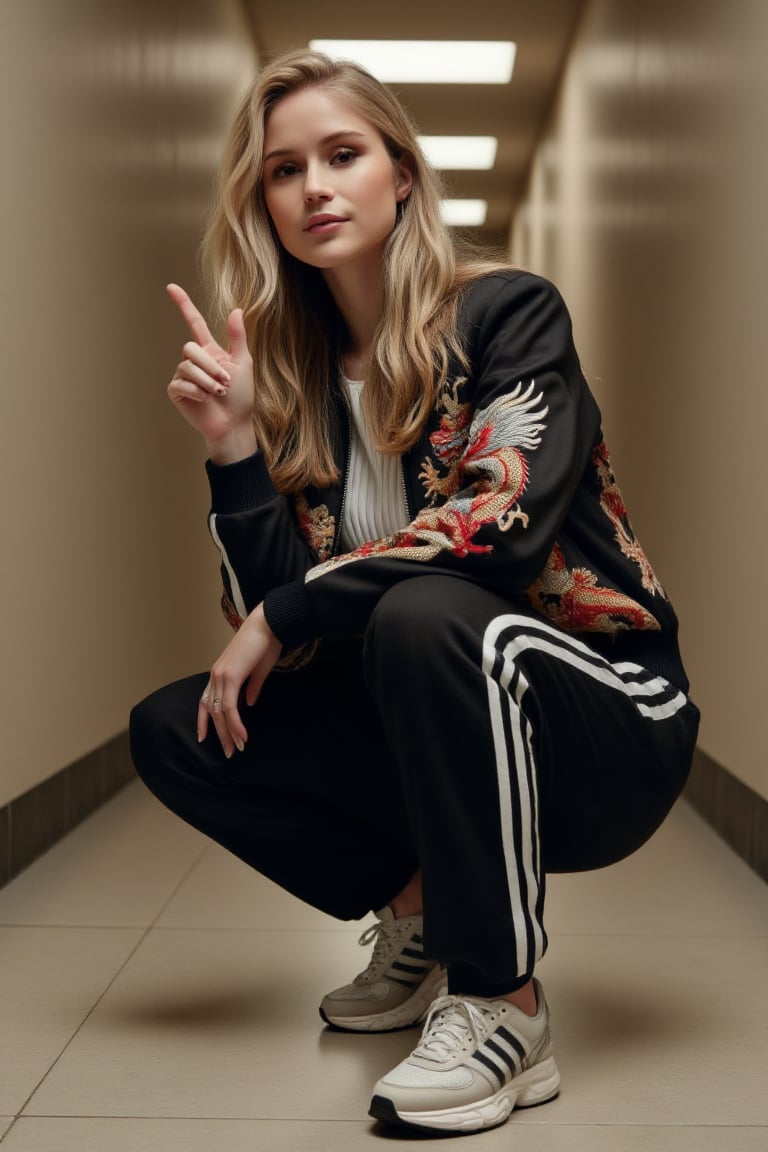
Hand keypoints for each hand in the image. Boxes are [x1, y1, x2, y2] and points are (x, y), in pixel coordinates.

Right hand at [166, 283, 256, 460]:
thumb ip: (237, 337)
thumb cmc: (241, 397)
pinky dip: (196, 392)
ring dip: (206, 381)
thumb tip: (236, 309)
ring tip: (218, 393)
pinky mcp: (177, 391)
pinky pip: (180, 383)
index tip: (170, 287)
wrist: (234, 423)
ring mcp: (183, 376)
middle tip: (225, 383)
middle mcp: (194, 361)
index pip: (194, 322)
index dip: (183, 304)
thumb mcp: (243, 363)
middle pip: (190, 347)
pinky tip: (204, 400)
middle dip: (210, 366)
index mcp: (210, 351)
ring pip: (187, 366)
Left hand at [197, 604, 281, 756]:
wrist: (270, 623)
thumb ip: (252, 688)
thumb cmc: (266, 642)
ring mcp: (221, 675)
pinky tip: (243, 736)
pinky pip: (230, 707)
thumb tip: (249, 704)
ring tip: (236, 748)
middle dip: (220, 734)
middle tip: (229, 752)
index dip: (204, 720)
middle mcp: (216, 675)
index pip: (206, 701)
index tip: (205, 738)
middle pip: (212, 711)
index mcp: (220, 672)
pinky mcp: (231, 677)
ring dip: (228, 733)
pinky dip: (235, 724)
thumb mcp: (258, 670)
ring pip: (220, 712)